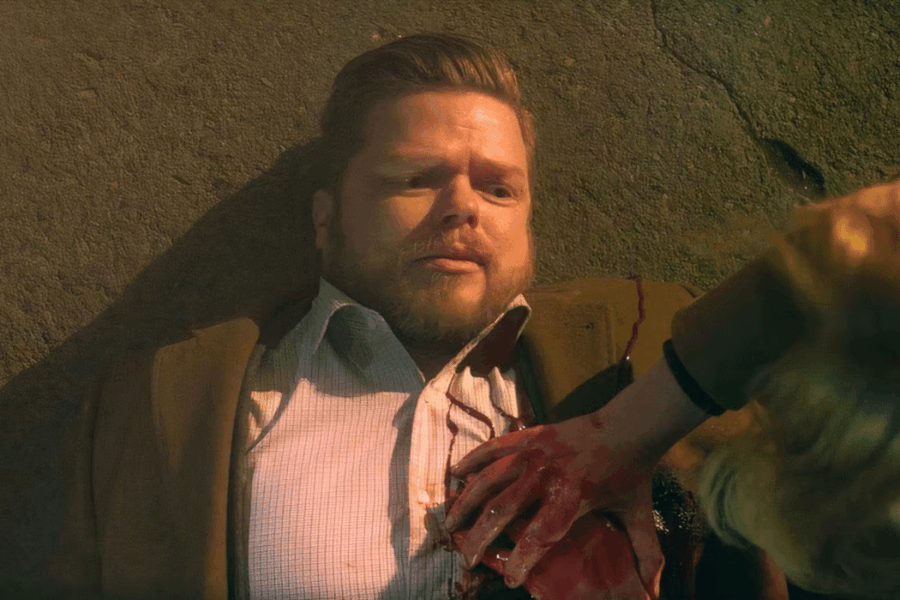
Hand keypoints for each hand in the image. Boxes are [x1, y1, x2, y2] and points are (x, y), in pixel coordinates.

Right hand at [444, 410, 664, 589]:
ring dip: (466, 501)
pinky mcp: (528, 436)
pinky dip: (472, 461)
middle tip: (467, 558)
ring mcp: (533, 453)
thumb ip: (646, 553)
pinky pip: (492, 448)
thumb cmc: (631, 473)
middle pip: (502, 510)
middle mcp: (546, 475)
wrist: (629, 424)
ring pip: (488, 479)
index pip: (541, 535)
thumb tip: (655, 590)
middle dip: (480, 537)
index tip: (510, 580)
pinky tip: (455, 475)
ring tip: (450, 522)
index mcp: (571, 497)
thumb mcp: (638, 514)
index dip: (522, 559)